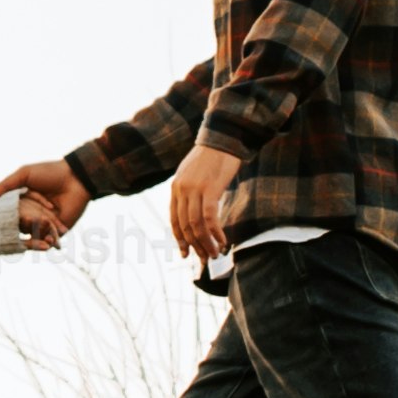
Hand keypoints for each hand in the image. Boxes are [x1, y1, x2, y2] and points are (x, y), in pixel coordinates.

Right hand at [0, 160, 86, 246]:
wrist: (76, 177)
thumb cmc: (50, 172)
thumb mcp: (24, 174)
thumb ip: (5, 186)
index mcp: (20, 202)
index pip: (9, 214)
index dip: (6, 217)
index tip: (1, 220)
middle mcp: (31, 214)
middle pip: (21, 226)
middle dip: (25, 224)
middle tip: (29, 218)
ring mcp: (44, 223)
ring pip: (34, 234)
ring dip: (36, 234)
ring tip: (41, 226)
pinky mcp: (58, 230)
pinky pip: (49, 239)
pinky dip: (48, 242)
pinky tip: (48, 242)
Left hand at [166, 142, 242, 262]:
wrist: (223, 138)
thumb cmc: (212, 158)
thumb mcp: (192, 175)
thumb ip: (189, 192)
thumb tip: (195, 214)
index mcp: (175, 188)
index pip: (174, 220)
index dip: (180, 240)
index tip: (186, 254)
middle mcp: (181, 190)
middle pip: (185, 226)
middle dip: (195, 246)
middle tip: (205, 259)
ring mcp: (195, 190)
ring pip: (196, 226)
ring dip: (206, 243)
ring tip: (216, 254)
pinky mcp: (210, 189)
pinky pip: (209, 218)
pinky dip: (215, 232)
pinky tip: (223, 240)